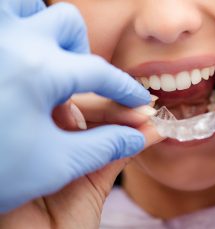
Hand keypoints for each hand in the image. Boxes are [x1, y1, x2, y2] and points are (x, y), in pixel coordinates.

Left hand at [0, 0, 152, 211]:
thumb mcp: (55, 164)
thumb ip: (105, 147)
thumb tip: (139, 137)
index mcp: (39, 71)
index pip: (100, 74)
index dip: (126, 89)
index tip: (138, 100)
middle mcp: (12, 40)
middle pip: (69, 24)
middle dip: (81, 53)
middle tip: (74, 83)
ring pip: (29, 5)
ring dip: (45, 27)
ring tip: (44, 60)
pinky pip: (2, 13)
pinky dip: (15, 22)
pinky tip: (16, 55)